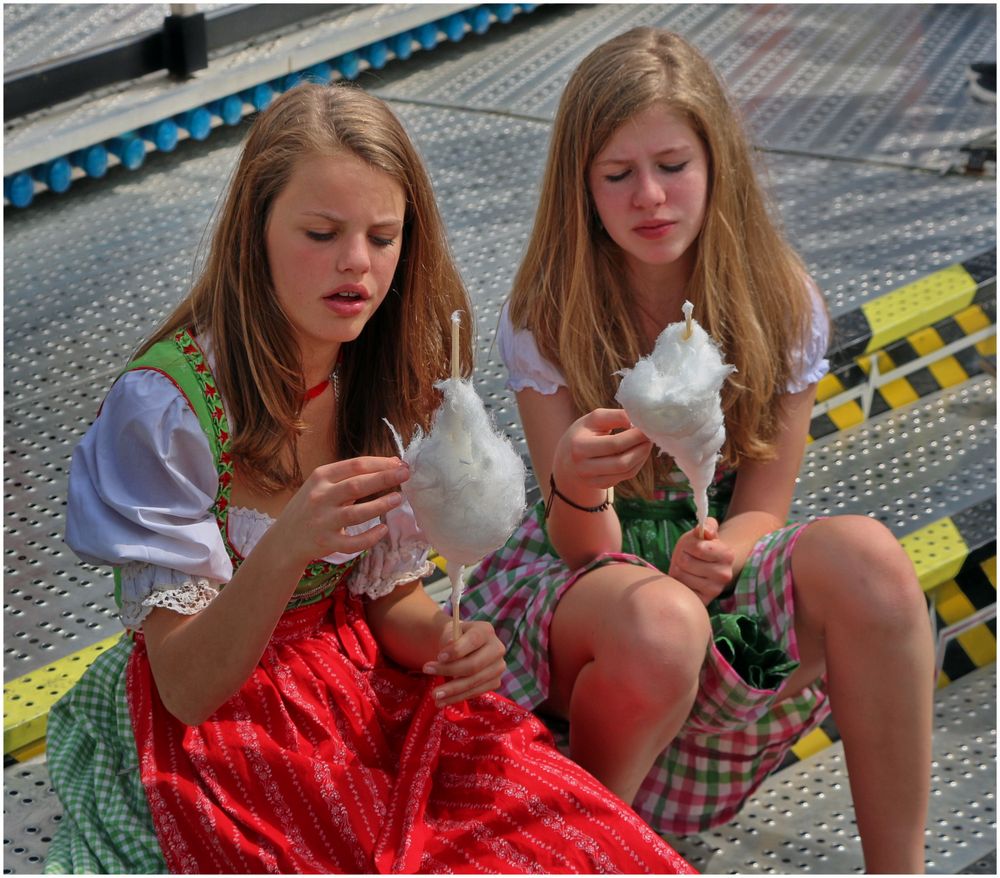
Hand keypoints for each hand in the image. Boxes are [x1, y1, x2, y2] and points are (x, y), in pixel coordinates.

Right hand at [273, 457, 409, 566]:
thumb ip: (351, 476)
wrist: (285, 538)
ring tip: (398, 498)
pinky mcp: (326, 543)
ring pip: (356, 513)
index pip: (355, 465)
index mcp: (320, 477)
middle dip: (384, 478)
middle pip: (357, 485)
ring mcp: (322, 521)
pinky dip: (369, 536)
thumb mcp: (323, 485)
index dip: (380, 463)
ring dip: (380, 505)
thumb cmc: (311, 507)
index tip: (400, 463)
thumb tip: (390, 464)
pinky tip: (383, 530)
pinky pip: (352, 542)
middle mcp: (320, 497)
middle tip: (406, 474)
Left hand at [422, 620, 505, 706]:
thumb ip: (450, 637)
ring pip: (473, 682)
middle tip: (426, 671)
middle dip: (449, 670)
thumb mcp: (450, 632)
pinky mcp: (494, 682)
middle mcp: (497, 648)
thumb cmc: (454, 638)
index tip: (439, 657)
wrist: (462, 648)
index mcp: (486, 631)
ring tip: (434, 694)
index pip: (473, 640)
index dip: (457, 650)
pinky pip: (474, 693)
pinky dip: (457, 698)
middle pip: (474, 665)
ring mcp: (498, 667)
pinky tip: (442, 701)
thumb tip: (450, 644)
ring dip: (451, 690)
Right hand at [553, 408, 652, 496]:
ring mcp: (592, 480)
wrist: (566, 460)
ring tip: (646, 442)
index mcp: (579, 447)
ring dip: (642, 456)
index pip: (614, 444)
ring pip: (626, 471)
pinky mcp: (601, 485)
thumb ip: (615, 416)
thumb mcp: (592, 420)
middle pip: (622, 462)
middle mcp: (584, 467)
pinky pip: (626, 476)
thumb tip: (638, 420)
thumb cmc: (583, 434)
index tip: (647, 426)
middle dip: (641, 447)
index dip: (635, 436)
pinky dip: (637, 463)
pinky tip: (639, 452)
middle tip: (651, 434)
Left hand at [668, 517, 735, 604]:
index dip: (688, 544)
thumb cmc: (701, 547)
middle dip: (681, 556)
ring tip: (687, 569)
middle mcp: (725, 575)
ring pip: (680, 574)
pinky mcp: (704, 600)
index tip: (692, 546)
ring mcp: (715, 590)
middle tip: (688, 558)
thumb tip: (706, 531)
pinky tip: (686, 580)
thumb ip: (707, 525)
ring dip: (678, 569)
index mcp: (727, 555)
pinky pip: (681, 589)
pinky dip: (678, 582)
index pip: (697, 547)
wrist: (705, 567)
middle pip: (685, 561)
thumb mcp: (703, 532)